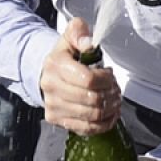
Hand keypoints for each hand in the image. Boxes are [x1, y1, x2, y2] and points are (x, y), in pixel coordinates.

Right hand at [40, 17, 121, 134]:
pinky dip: (105, 123)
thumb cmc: (65, 57)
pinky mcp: (58, 120)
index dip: (106, 79)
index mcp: (55, 65)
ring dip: (110, 108)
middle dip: (111, 93)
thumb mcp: (70, 38)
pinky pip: (88, 128)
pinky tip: (109, 113)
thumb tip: (88, 43)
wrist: (46, 75)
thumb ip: (79, 32)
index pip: (88, 79)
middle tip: (114, 88)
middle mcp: (51, 87)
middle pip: (93, 99)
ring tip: (112, 99)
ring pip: (93, 114)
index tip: (109, 73)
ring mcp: (53, 106)